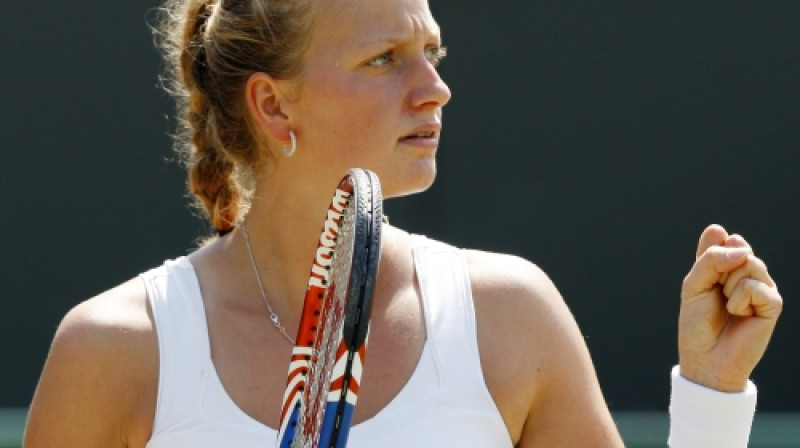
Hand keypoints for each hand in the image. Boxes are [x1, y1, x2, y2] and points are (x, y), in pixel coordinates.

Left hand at [678, 224, 781, 391]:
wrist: (706, 358)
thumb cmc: (697, 323)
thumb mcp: (693, 285)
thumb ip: (710, 260)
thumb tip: (742, 250)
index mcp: (727, 266)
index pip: (724, 238)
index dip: (710, 253)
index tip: (704, 277)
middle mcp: (748, 273)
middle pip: (737, 247)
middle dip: (717, 271)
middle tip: (716, 296)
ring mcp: (763, 287)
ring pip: (749, 262)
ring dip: (728, 286)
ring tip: (727, 306)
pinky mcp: (774, 303)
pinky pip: (755, 285)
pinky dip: (739, 300)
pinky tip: (739, 315)